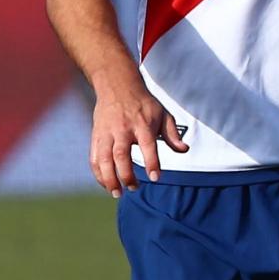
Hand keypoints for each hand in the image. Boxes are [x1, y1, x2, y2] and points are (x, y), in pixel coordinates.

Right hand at [88, 74, 188, 193]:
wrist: (117, 86)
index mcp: (142, 124)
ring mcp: (106, 133)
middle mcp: (122, 129)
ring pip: (103, 158)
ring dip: (108, 178)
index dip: (152, 162)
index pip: (148, 145)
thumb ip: (172, 134)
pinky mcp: (96, 136)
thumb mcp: (163, 114)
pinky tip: (106, 184)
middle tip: (134, 188)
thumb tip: (184, 150)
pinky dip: (98, 173)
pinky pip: (94, 158)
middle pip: (121, 155)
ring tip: (117, 193)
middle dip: (126, 175)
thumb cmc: (144, 104)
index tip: (155, 178)